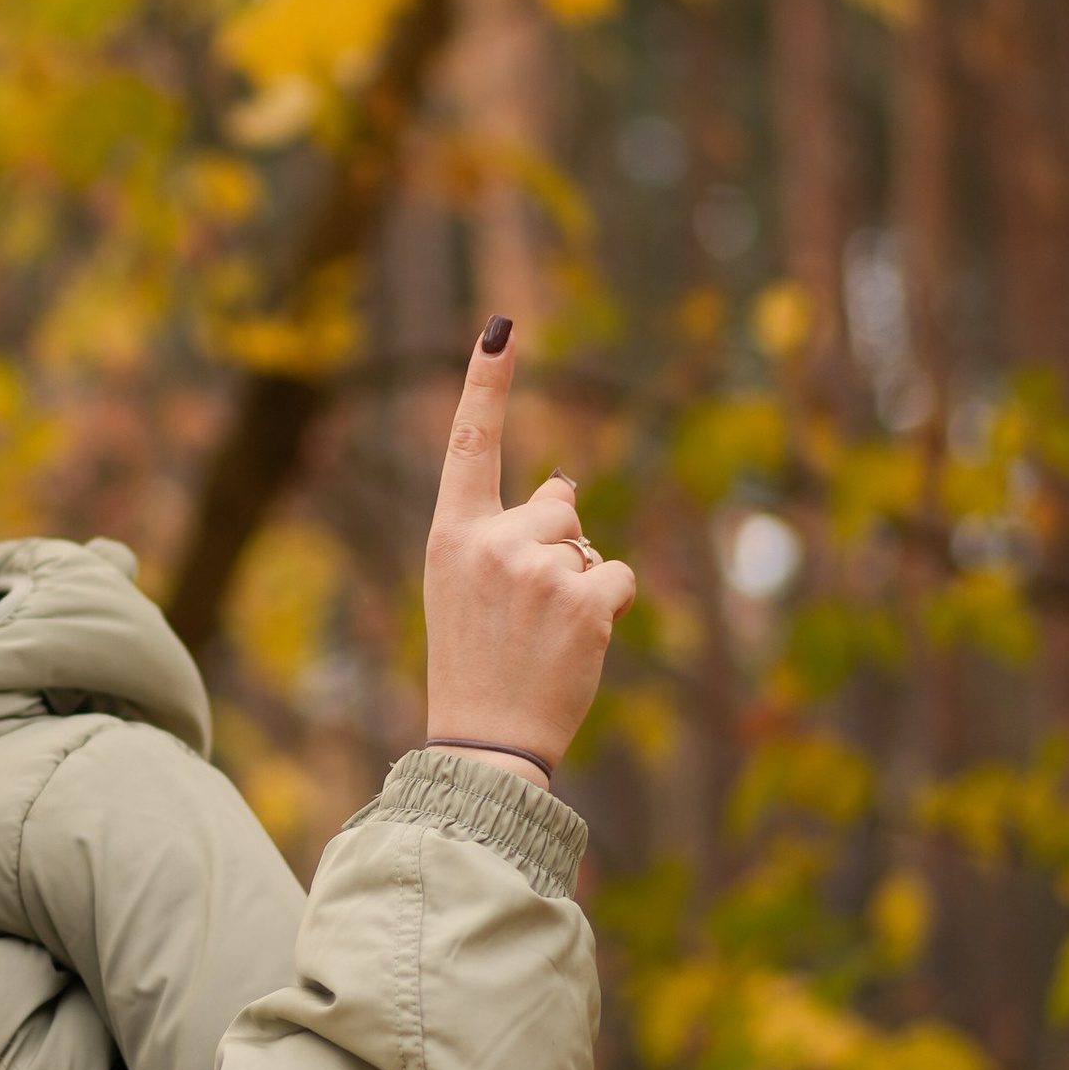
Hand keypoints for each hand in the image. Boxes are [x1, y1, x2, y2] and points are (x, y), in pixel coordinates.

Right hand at [422, 322, 633, 782]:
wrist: (484, 743)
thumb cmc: (476, 662)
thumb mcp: (467, 587)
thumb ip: (508, 531)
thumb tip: (567, 482)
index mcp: (451, 536)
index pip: (471, 445)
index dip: (488, 384)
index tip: (500, 327)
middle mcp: (491, 541)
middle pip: (558, 507)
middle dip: (559, 547)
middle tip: (527, 612)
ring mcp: (538, 568)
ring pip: (588, 545)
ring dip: (582, 585)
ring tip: (545, 635)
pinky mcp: (584, 597)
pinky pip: (617, 576)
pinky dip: (609, 608)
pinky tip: (577, 644)